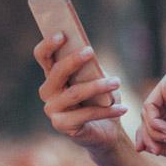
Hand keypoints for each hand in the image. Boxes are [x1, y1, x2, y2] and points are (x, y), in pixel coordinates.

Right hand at [33, 33, 127, 151]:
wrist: (106, 131)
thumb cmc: (100, 99)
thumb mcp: (97, 78)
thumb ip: (90, 66)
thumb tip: (89, 52)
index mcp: (53, 75)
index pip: (42, 56)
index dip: (49, 44)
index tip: (62, 34)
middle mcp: (47, 91)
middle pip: (57, 72)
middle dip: (73, 60)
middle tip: (91, 51)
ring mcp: (52, 110)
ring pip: (74, 93)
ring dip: (98, 86)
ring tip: (117, 82)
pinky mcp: (62, 125)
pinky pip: (85, 114)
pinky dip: (107, 111)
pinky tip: (123, 108)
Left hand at [135, 72, 165, 156]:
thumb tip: (146, 149)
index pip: (154, 120)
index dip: (146, 136)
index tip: (145, 151)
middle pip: (148, 116)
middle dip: (147, 136)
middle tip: (155, 150)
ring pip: (147, 112)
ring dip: (152, 131)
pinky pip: (149, 105)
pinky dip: (153, 121)